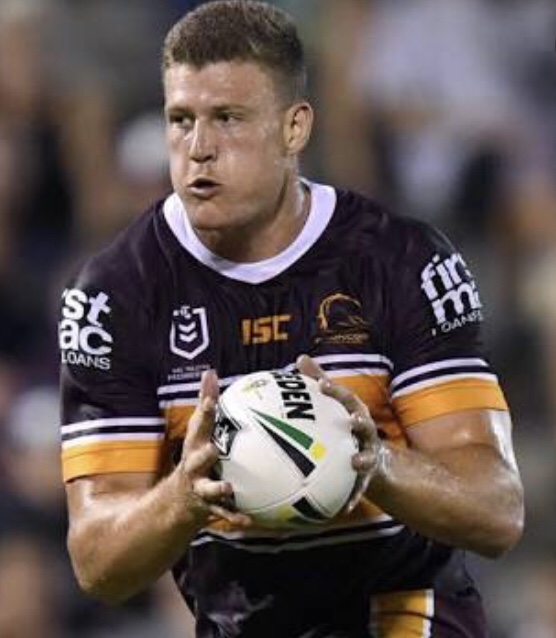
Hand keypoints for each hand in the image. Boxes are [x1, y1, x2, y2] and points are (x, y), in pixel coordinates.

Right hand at [180, 370, 250, 525]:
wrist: (179, 499)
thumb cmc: (197, 455)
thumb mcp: (199, 430)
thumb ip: (205, 403)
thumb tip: (210, 371)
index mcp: (196, 444)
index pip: (200, 424)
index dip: (205, 410)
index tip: (213, 398)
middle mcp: (195, 465)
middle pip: (197, 457)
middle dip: (203, 452)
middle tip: (211, 448)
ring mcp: (200, 487)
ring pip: (208, 488)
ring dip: (217, 488)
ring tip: (228, 487)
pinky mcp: (210, 508)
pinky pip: (225, 514)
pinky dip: (236, 517)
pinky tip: (250, 520)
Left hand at [296, 354, 385, 511]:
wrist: (373, 458)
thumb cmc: (344, 425)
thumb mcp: (333, 404)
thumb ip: (318, 380)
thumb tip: (300, 357)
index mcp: (354, 413)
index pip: (347, 398)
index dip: (336, 391)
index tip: (323, 384)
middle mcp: (365, 432)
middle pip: (365, 425)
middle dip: (361, 422)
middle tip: (353, 420)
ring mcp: (368, 453)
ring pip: (368, 455)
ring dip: (363, 459)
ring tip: (355, 462)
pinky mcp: (368, 477)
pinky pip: (360, 489)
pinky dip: (354, 497)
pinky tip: (346, 508)